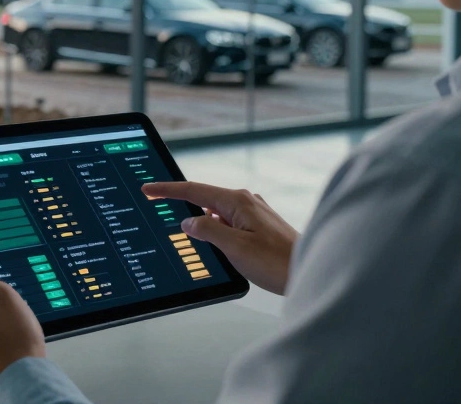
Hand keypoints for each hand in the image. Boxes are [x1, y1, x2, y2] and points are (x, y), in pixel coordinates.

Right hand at [142, 181, 297, 294]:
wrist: (311, 271)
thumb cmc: (278, 263)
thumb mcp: (234, 248)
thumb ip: (208, 230)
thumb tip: (189, 221)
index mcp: (238, 201)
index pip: (194, 190)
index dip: (168, 190)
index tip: (149, 190)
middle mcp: (246, 201)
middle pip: (204, 199)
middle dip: (183, 206)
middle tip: (162, 210)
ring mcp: (254, 212)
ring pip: (217, 213)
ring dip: (203, 224)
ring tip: (192, 240)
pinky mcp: (259, 225)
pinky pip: (229, 222)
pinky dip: (217, 230)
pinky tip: (216, 246)